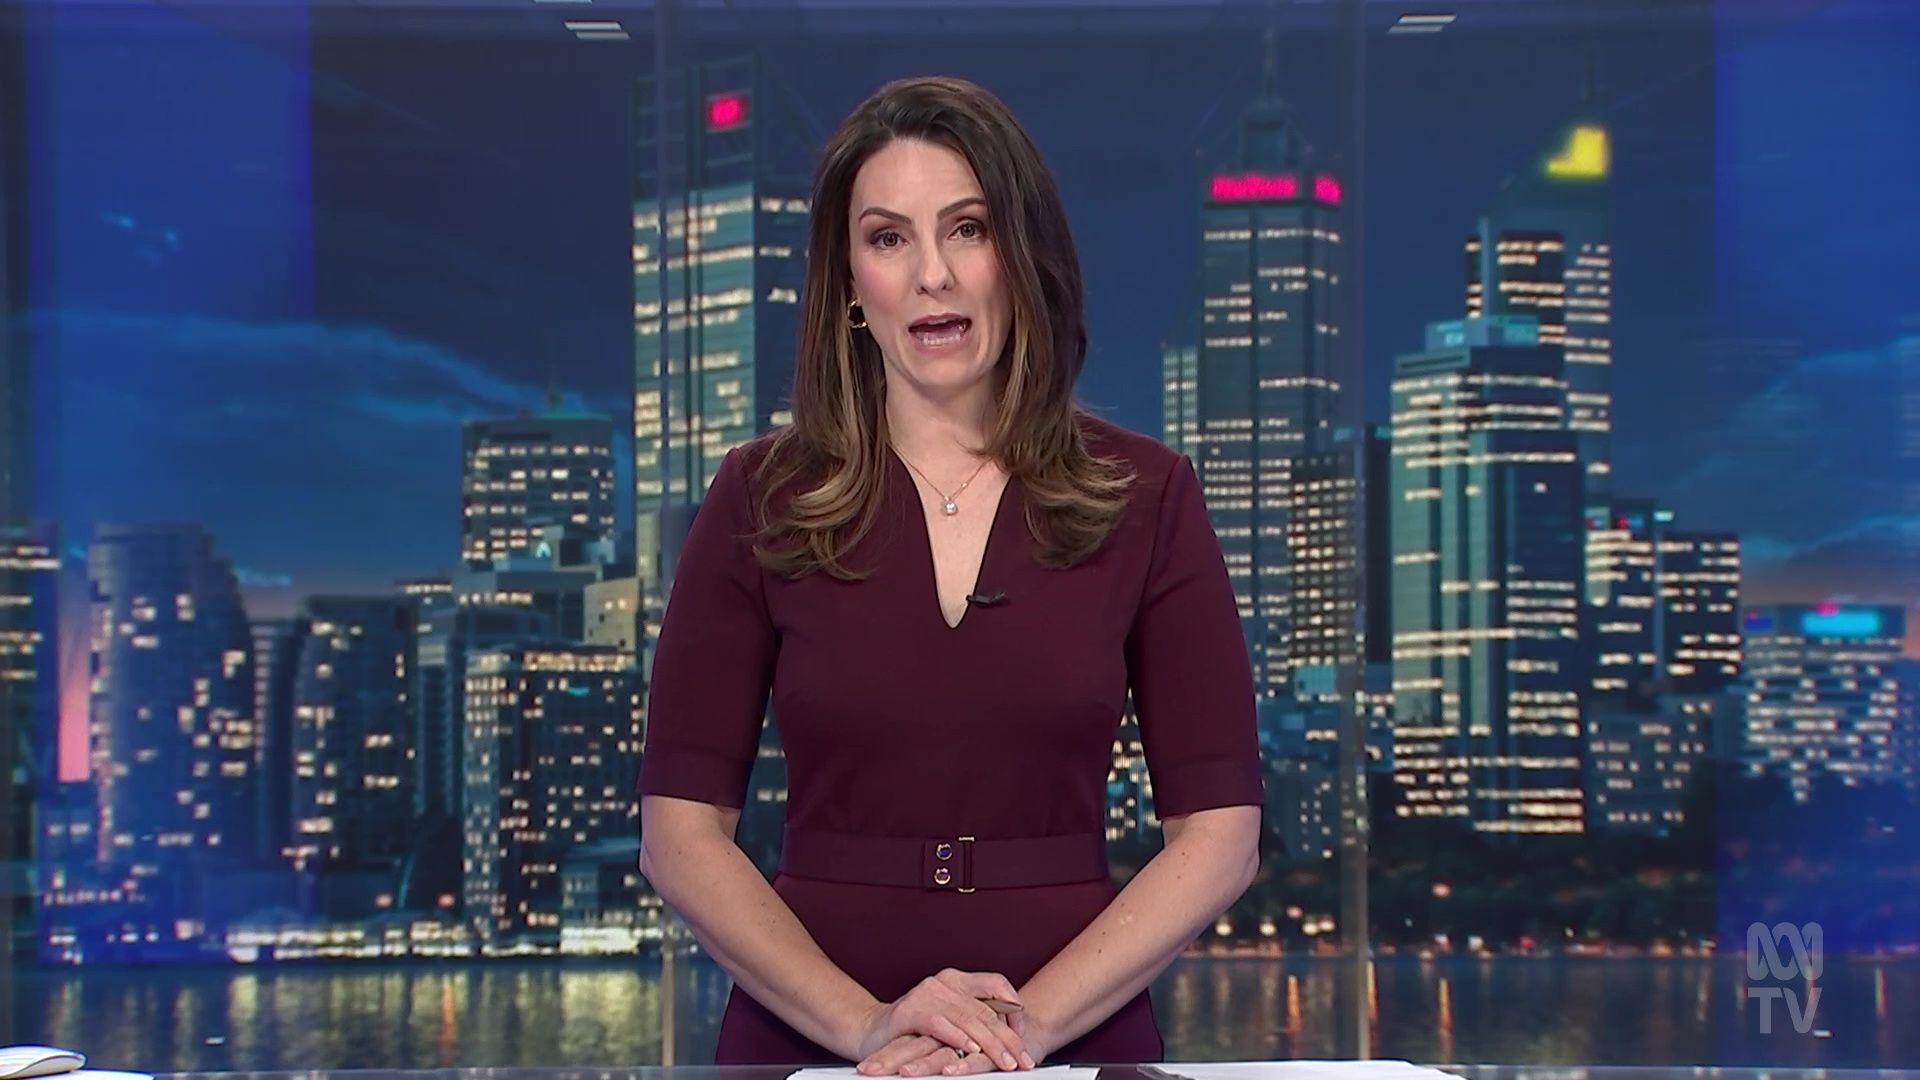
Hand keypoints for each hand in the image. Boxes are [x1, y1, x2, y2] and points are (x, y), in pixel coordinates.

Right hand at [851, 969, 1032, 1073]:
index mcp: (957, 980)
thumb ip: (974, 1020)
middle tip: (1023, 1059)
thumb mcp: (950, 1020)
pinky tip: (971, 1050)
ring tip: (1006, 1062)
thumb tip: (1012, 1035)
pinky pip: (941, 1024)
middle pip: (986, 1008)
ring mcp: (927, 994)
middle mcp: (944, 982)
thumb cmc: (915, 1030)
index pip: (996, 984)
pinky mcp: (911, 1011)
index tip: (1024, 1035)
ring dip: (991, 1043)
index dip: (1014, 1009)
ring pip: (968, 1018)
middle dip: (1008, 1038)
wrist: (872, 1033)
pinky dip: (958, 1038)